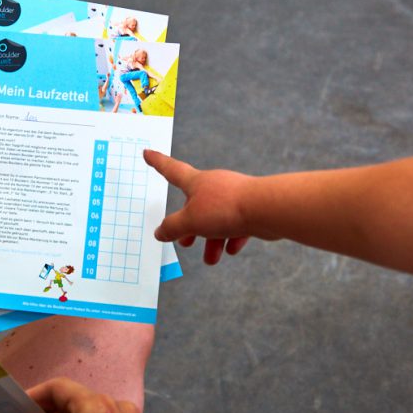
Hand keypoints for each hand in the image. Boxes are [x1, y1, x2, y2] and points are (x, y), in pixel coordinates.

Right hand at [144, 149, 276, 264]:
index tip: (147, 153)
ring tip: (211, 259)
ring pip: (217, 219)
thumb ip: (172, 228)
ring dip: (212, 240)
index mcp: (196, 182)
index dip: (157, 162)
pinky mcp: (250, 207)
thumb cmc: (225, 208)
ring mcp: (233, 195)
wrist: (266, 209)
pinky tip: (230, 250)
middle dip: (191, 226)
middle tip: (186, 242)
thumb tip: (159, 232)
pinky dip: (231, 237)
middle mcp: (214, 185)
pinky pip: (236, 223)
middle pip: (195, 206)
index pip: (170, 169)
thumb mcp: (190, 221)